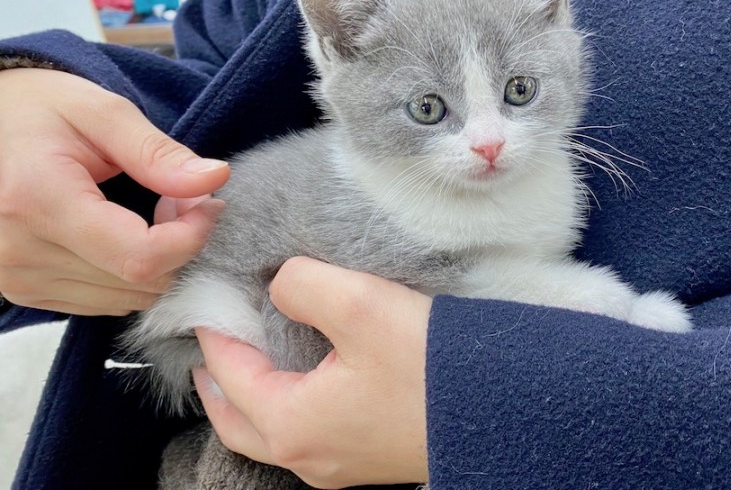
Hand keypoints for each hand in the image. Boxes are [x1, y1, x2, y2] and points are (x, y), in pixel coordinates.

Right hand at [0, 68, 229, 315]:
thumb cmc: (39, 110)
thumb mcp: (101, 112)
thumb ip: (158, 153)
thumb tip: (215, 179)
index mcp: (38, 200)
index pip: (141, 257)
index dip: (191, 237)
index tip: (207, 203)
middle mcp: (21, 252)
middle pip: (140, 283)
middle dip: (180, 246)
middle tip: (179, 201)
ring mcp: (18, 279)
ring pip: (128, 299)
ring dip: (158, 262)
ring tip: (150, 213)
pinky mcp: (25, 291)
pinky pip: (105, 301)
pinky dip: (130, 274)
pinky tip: (124, 233)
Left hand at [194, 257, 431, 488]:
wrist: (504, 408)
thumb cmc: (430, 365)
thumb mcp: (359, 304)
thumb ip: (302, 285)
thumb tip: (282, 287)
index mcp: (293, 424)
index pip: (230, 374)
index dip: (214, 333)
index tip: (208, 303)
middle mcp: (310, 456)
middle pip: (238, 423)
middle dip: (219, 383)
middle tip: (212, 346)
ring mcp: (340, 464)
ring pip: (271, 434)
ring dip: (250, 399)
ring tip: (251, 364)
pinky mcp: (368, 457)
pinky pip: (306, 435)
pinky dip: (286, 407)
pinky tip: (305, 380)